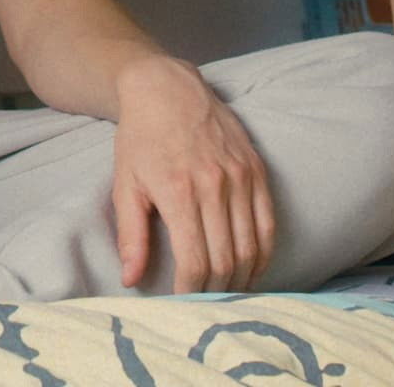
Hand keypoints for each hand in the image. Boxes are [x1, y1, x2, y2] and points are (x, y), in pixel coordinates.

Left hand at [110, 55, 276, 291]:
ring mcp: (240, 174)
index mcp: (180, 191)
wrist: (166, 87)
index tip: (183, 306)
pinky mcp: (256, 167)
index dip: (191, 293)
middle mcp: (215, 184)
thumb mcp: (125, 186)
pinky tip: (251, 267)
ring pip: (251, 246)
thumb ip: (131, 236)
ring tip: (227, 292)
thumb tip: (131, 280)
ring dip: (242, 278)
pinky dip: (263, 252)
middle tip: (204, 304)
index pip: (195, 262)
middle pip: (226, 259)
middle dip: (215, 291)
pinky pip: (268, 222)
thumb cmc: (141, 139)